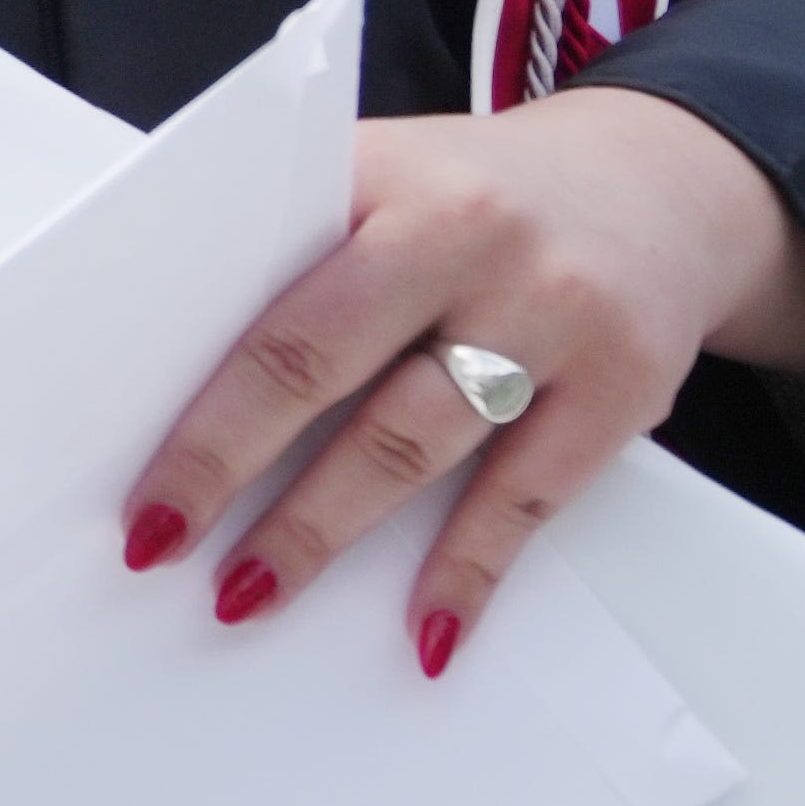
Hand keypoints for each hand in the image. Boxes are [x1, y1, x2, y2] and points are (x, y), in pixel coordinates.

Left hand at [122, 86, 804, 668]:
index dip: (197, 400)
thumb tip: (159, 360)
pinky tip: (426, 628)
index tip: (139, 480)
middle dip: (229, 465)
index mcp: (387, 177)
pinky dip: (469, 570)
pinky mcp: (622, 386)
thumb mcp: (387, 178)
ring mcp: (553, 312)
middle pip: (325, 366)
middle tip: (162, 547)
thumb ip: (297, 245)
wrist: (665, 181)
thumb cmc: (478, 196)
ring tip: (251, 593)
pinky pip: (528, 497)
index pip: (268, 294)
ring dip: (321, 529)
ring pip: (415, 441)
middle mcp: (471, 235)